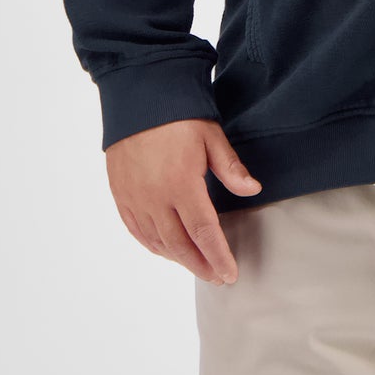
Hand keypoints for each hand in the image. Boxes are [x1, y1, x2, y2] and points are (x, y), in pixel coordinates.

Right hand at [105, 119, 261, 283]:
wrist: (137, 97)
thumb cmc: (179, 114)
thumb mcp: (211, 136)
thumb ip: (231, 168)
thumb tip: (253, 190)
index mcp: (181, 183)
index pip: (204, 232)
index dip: (218, 256)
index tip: (230, 274)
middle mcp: (154, 197)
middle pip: (180, 245)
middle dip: (201, 265)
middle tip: (217, 277)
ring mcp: (134, 198)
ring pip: (157, 242)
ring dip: (179, 258)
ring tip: (197, 265)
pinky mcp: (121, 194)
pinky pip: (137, 231)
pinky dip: (154, 246)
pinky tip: (167, 250)